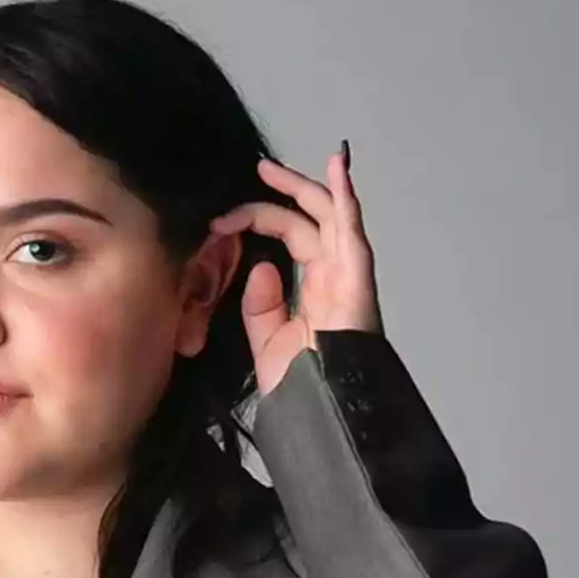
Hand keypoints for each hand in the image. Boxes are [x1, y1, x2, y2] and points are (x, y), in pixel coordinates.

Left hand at [210, 141, 383, 393]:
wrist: (324, 411)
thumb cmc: (303, 384)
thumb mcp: (267, 340)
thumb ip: (262, 305)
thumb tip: (260, 266)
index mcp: (314, 288)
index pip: (291, 238)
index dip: (260, 220)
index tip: (223, 220)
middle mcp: (333, 275)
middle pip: (310, 220)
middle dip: (285, 192)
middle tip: (257, 170)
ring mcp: (347, 274)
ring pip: (329, 216)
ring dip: (306, 186)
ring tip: (275, 167)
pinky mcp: (356, 278)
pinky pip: (351, 229)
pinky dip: (345, 197)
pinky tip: (336, 167)